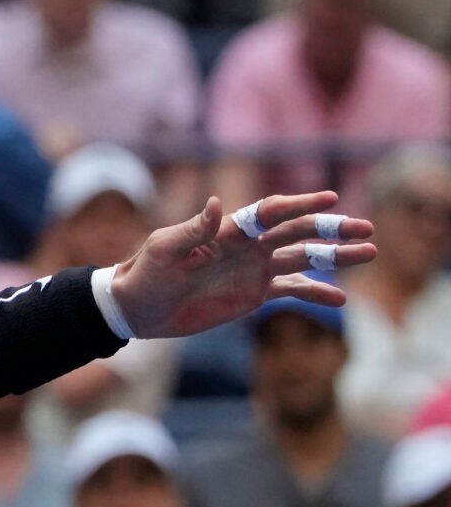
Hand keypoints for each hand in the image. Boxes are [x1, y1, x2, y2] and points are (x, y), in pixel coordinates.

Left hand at [108, 192, 376, 340]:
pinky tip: (340, 297)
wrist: (138, 308)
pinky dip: (316, 291)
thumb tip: (218, 203)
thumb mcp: (163, 251)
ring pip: (303, 258)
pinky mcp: (253, 293)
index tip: (330, 198)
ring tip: (368, 253)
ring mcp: (254, 269)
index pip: (271, 212)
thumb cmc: (144, 274)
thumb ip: (193, 230)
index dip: (300, 203)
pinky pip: (292, 289)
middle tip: (366, 228)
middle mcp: (247, 246)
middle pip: (298, 232)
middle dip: (332, 228)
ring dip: (335, 256)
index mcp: (227, 231)